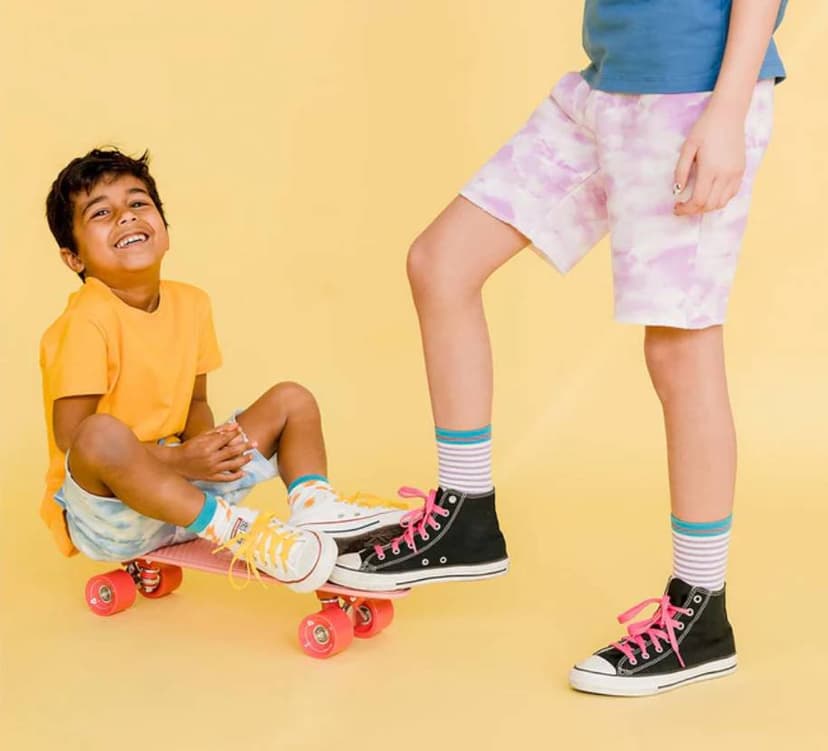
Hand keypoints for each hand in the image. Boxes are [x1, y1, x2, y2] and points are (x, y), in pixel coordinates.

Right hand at [174, 423, 257, 481]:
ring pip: (232, 465)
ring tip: (251, 456)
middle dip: (245, 447)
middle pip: (232, 452)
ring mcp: (211, 469)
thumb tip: (235, 425)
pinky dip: (235, 476)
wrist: (176, 463)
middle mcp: (210, 458)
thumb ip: (219, 430)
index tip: (242, 432)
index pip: (226, 439)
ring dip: (244, 460)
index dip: (235, 435)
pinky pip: (226, 478)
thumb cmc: (189, 447)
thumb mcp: (202, 436)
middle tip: (255, 443)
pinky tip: (243, 473)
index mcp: (207, 446)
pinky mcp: (210, 477)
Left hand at [673, 102, 745, 216]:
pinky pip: (732, 194)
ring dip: (707, 207)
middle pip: (710, 206)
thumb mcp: (688, 147)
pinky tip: (710, 194)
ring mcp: (736, 173)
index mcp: (710, 169)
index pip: (698, 201)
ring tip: (695, 202)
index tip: (676, 208)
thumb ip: (681, 171)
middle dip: (694, 211)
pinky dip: (720, 199)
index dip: (685, 209)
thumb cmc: (705, 128)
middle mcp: (726, 174)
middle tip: (683, 207)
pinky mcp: (742, 170)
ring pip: (722, 203)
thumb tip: (677, 191)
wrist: (729, 114)